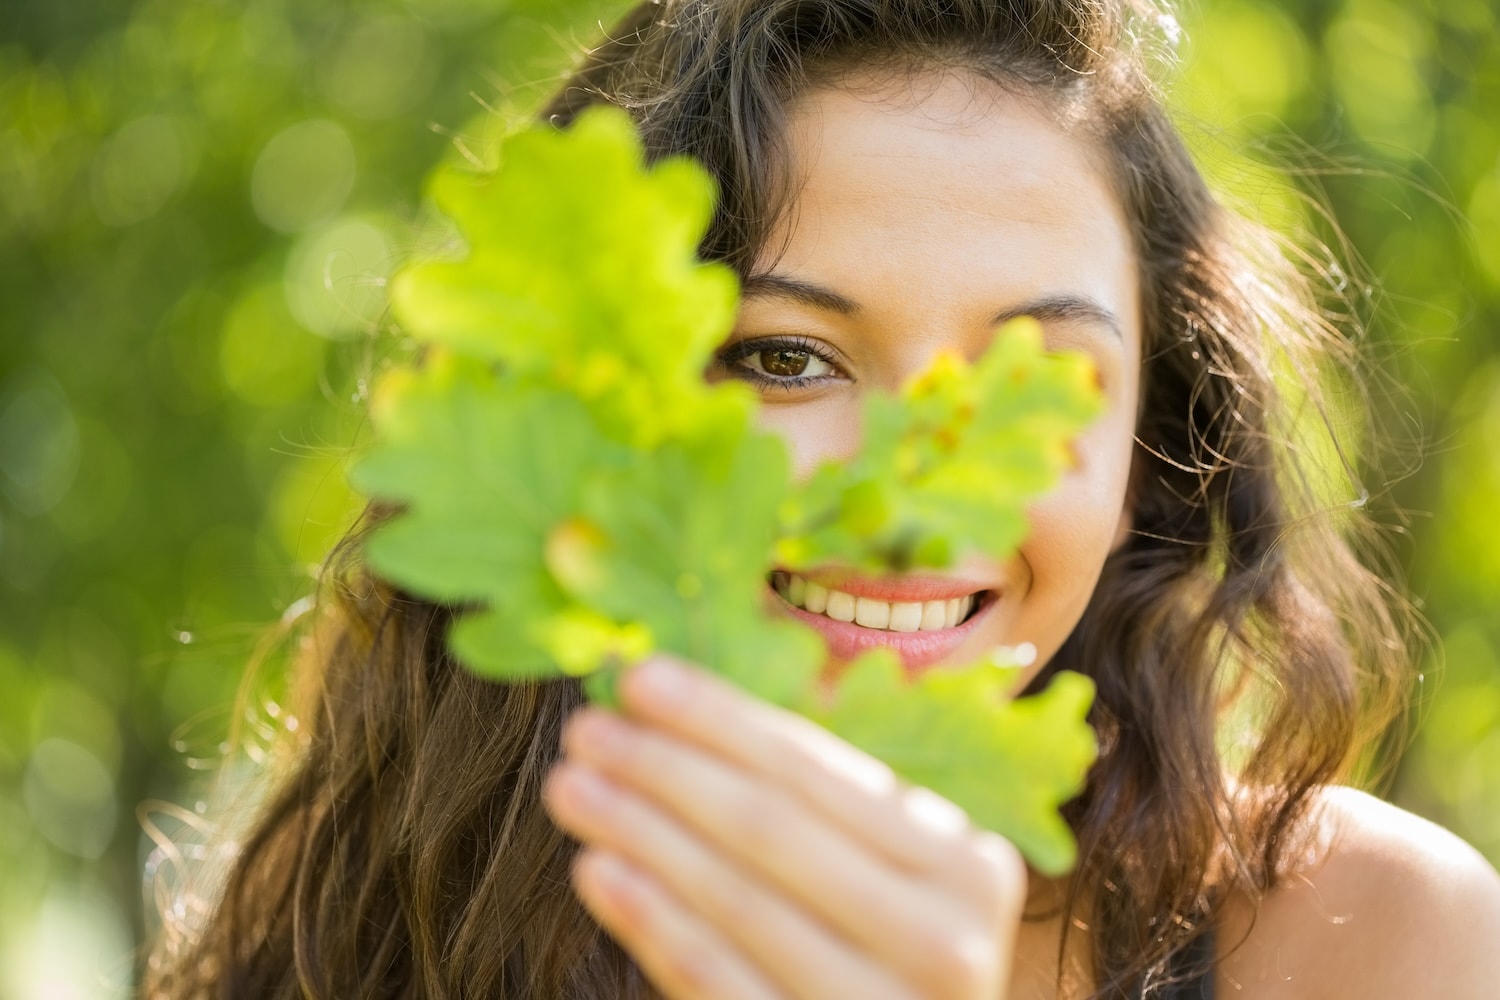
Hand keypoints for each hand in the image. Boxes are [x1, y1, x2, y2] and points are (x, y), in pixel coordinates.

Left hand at [543, 657, 1026, 999]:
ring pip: (737, 900)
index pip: (820, 770)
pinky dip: (650, 920)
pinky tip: (595, 869)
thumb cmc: (885, 948)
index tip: (639, 676)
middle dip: (666, 766)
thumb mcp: (891, 868)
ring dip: (640, 832)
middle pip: (772, 828)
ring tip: (572, 786)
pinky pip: (716, 981)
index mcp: (970, 864)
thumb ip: (819, 793)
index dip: (720, 717)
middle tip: (586, 728)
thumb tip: (683, 695)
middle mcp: (946, 940)